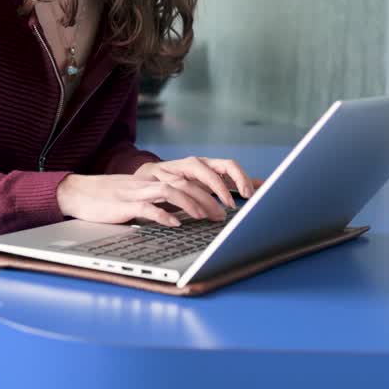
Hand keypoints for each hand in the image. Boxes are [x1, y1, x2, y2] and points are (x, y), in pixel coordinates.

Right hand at [55, 173, 228, 226]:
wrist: (78, 193)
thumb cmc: (110, 199)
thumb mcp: (139, 198)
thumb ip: (160, 201)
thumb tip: (183, 214)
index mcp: (154, 180)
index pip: (188, 179)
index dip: (209, 188)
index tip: (224, 203)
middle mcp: (149, 182)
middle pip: (185, 183)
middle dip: (208, 198)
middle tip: (222, 214)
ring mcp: (136, 192)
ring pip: (170, 191)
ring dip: (191, 204)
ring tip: (206, 217)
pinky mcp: (123, 204)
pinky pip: (146, 207)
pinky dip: (162, 215)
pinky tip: (175, 224)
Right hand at [133, 156, 256, 208]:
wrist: (127, 185)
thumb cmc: (171, 184)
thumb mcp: (199, 182)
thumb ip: (226, 183)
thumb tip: (262, 183)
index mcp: (201, 165)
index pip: (226, 164)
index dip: (239, 178)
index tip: (249, 195)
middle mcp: (184, 167)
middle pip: (205, 171)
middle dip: (219, 189)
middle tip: (228, 208)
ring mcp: (163, 177)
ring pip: (182, 185)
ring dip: (196, 202)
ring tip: (205, 217)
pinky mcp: (142, 190)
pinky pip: (155, 199)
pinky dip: (166, 213)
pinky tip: (176, 223)